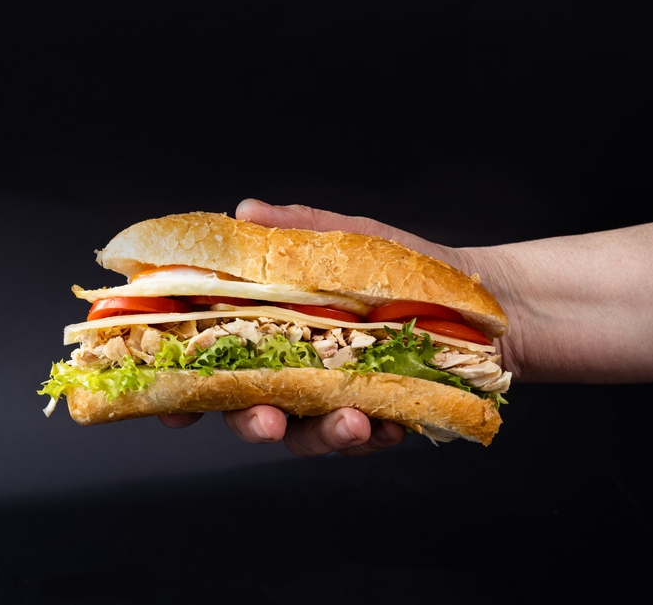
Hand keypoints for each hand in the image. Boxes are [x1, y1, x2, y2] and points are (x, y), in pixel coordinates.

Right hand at [160, 198, 452, 456]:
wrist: (482, 304)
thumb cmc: (407, 268)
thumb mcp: (353, 240)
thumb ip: (297, 231)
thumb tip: (245, 212)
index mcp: (273, 321)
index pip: (213, 353)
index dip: (183, 382)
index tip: (171, 403)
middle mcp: (293, 363)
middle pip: (247, 405)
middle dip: (251, 420)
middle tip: (268, 419)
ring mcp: (330, 395)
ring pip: (302, 432)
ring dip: (320, 434)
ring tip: (353, 421)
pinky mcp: (370, 418)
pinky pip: (357, 440)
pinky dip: (370, 436)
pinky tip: (391, 423)